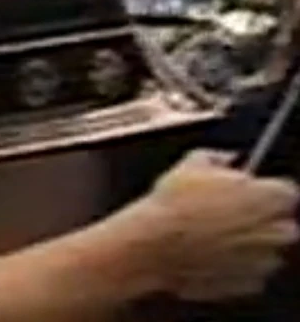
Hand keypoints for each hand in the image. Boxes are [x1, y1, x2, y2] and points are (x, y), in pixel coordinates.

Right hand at [136, 149, 299, 300]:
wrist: (154, 245)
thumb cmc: (173, 206)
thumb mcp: (190, 164)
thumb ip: (217, 157)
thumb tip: (225, 158)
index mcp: (268, 196)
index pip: (287, 191)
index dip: (265, 191)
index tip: (249, 191)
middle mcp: (275, 229)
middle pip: (284, 224)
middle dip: (264, 220)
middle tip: (231, 213)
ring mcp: (264, 260)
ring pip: (268, 250)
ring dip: (250, 244)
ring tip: (214, 235)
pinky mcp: (250, 283)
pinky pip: (252, 273)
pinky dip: (237, 265)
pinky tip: (210, 254)